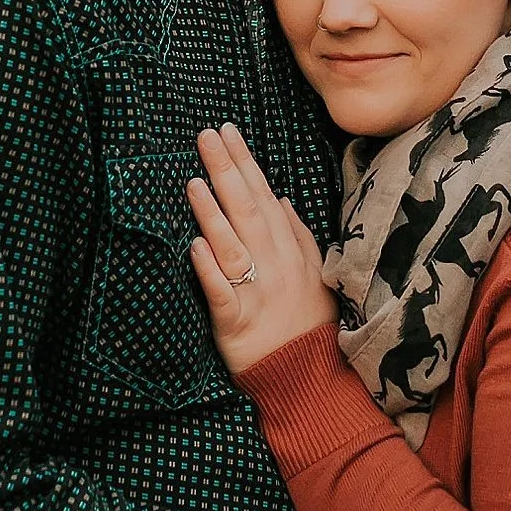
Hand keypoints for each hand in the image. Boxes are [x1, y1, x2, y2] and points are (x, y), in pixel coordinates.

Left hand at [186, 124, 336, 375]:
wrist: (309, 378)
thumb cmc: (307, 324)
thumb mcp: (316, 274)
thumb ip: (299, 235)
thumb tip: (281, 199)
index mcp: (289, 251)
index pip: (263, 196)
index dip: (245, 163)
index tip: (228, 132)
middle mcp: (274, 265)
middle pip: (247, 211)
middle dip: (227, 171)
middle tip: (206, 136)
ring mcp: (257, 293)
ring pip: (234, 247)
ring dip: (214, 214)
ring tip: (195, 182)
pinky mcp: (237, 323)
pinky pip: (223, 293)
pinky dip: (211, 271)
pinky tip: (196, 247)